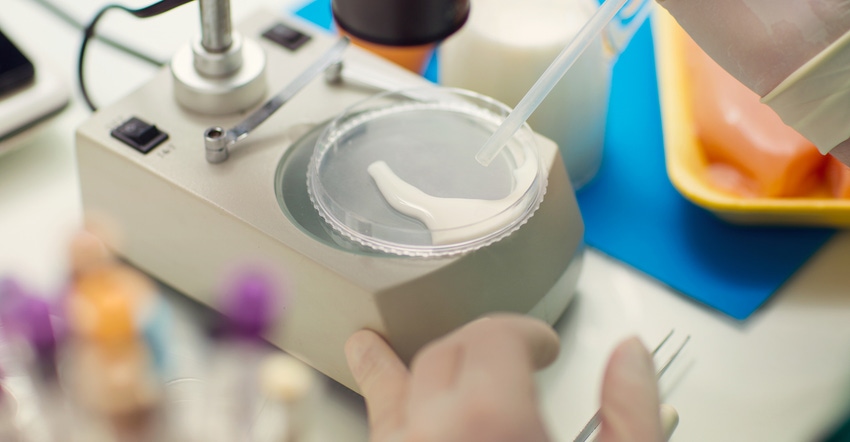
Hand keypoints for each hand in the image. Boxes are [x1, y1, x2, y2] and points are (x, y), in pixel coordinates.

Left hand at [345, 314, 664, 441]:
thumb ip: (632, 415)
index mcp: (492, 422)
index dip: (526, 333)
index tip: (544, 347)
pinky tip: (363, 385)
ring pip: (393, 388)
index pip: (496, 336)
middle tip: (511, 358)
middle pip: (447, 354)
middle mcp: (434, 434)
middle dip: (481, 346)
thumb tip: (631, 355)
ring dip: (396, 363)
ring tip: (372, 342)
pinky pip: (375, 427)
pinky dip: (370, 399)